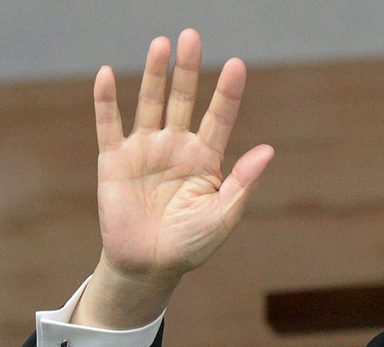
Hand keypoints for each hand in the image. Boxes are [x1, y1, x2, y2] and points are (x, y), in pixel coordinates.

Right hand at [74, 29, 273, 327]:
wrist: (150, 266)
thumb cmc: (192, 244)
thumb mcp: (223, 215)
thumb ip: (242, 182)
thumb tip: (269, 150)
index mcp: (206, 160)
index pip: (219, 117)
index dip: (227, 92)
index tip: (237, 65)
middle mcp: (177, 148)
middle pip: (183, 100)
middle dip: (187, 70)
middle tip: (191, 37)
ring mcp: (145, 151)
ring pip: (150, 104)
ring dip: (154, 75)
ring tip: (161, 44)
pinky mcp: (114, 160)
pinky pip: (109, 125)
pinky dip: (107, 101)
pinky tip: (109, 74)